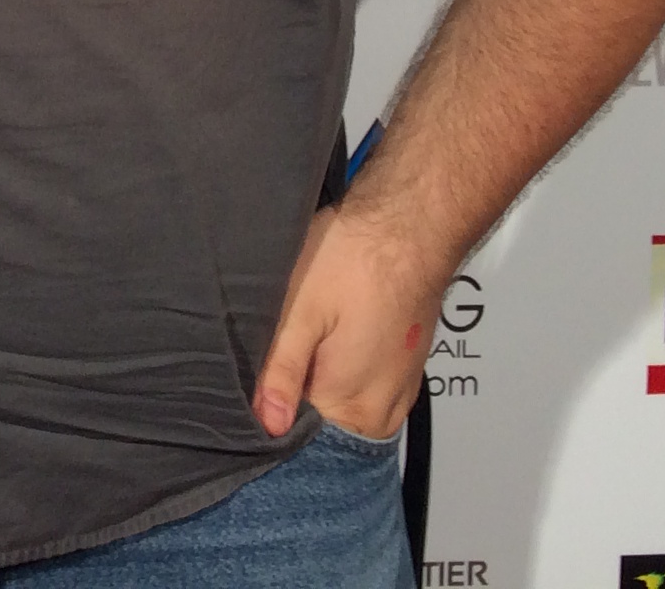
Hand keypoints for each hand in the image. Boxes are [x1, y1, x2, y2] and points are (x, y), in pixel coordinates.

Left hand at [250, 202, 439, 441]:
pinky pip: (365, 391)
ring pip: (345, 409)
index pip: (301, 439)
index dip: (272, 415)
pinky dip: (342, 376)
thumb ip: (280, 372)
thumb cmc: (354, 259)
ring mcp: (399, 391)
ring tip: (302, 344)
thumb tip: (266, 423)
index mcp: (353, 406)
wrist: (409, 225)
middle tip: (274, 360)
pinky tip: (326, 341)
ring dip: (319, 386)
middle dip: (296, 402)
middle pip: (325, 428)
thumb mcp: (299, 312)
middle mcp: (383, 409)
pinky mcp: (405, 370)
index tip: (255, 389)